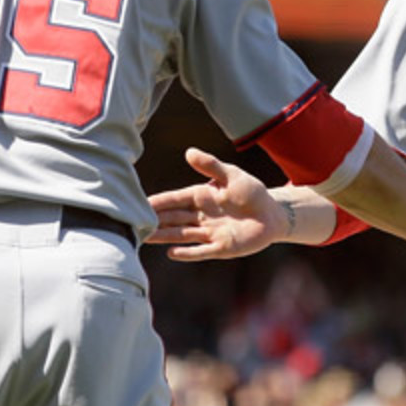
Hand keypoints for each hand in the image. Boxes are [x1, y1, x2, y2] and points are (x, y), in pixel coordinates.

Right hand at [147, 148, 288, 260]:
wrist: (273, 215)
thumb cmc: (252, 192)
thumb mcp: (233, 175)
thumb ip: (211, 165)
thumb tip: (189, 152)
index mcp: (201, 196)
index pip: (175, 199)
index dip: (159, 202)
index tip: (141, 203)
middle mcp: (201, 216)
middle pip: (173, 218)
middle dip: (155, 220)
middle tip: (132, 224)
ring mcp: (210, 232)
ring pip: (182, 234)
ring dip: (164, 236)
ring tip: (144, 238)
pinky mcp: (221, 247)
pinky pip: (201, 251)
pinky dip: (187, 253)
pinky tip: (171, 253)